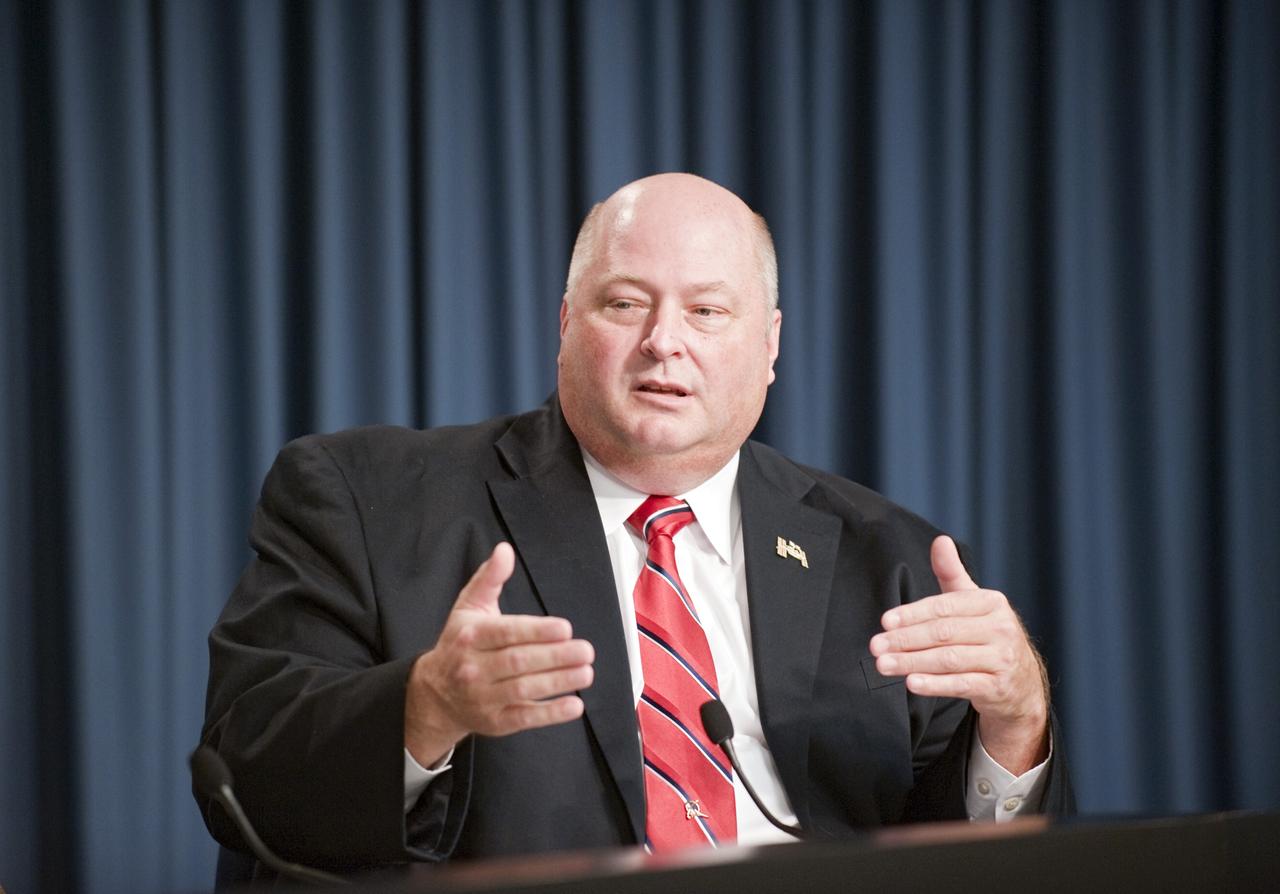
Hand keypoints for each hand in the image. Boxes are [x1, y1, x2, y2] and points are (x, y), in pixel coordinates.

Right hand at [404, 542, 594, 766]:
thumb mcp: (468, 607)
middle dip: (555, 657)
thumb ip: (489, 578)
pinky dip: (551, 714)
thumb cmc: (459, 644)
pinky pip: (525, 718)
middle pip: (518, 662)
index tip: (565, 628)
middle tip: (586, 650)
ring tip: (586, 672)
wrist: (435, 693)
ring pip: (524, 690)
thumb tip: (504, 551)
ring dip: (559, 682)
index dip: (536, 631)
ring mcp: (484, 698)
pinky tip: (575, 704)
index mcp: (470, 636)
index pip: (505, 633)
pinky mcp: (495, 721)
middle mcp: (474, 668)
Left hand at [869, 535, 1048, 773]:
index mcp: (992, 603)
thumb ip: (952, 573)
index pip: (944, 607)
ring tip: (884, 664)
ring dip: (912, 662)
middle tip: (876, 646)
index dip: (912, 614)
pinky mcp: (998, 687)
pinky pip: (961, 684)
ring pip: (949, 659)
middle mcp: (1001, 629)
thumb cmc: (988, 636)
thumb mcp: (974, 602)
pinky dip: (935, 684)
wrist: (1022, 682)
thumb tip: (940, 540)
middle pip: (943, 633)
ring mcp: (1002, 659)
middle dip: (905, 639)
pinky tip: (911, 682)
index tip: (885, 621)